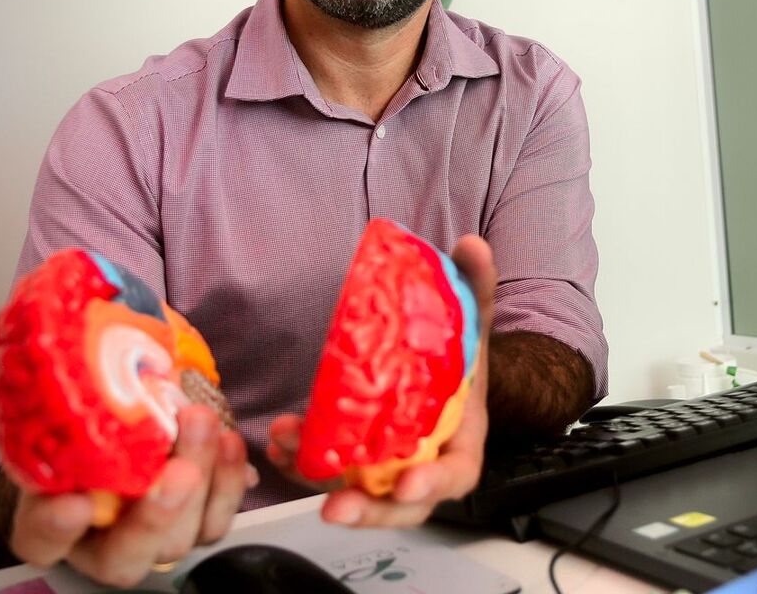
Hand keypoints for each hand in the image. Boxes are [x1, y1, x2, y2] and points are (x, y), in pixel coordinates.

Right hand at [0, 332, 253, 586]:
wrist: (103, 441)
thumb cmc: (65, 437)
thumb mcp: (25, 407)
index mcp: (51, 521)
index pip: (42, 541)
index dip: (56, 527)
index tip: (73, 502)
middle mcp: (104, 539)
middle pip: (127, 554)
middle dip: (153, 517)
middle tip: (171, 474)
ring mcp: (155, 534)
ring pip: (183, 535)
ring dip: (202, 483)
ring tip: (204, 428)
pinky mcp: (198, 518)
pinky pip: (220, 514)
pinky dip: (230, 480)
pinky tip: (231, 442)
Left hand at [265, 234, 497, 527]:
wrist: (445, 369)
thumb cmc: (462, 357)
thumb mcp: (473, 320)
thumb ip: (476, 285)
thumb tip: (473, 245)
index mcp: (461, 440)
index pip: (456, 475)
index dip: (433, 485)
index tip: (408, 485)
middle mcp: (423, 462)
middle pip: (401, 504)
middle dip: (369, 511)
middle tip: (336, 506)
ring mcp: (386, 466)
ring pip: (357, 492)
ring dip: (320, 482)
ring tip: (290, 453)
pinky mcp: (354, 458)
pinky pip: (328, 471)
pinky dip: (301, 460)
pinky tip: (280, 440)